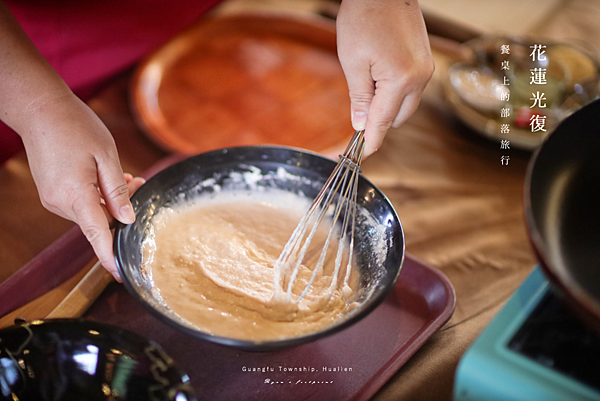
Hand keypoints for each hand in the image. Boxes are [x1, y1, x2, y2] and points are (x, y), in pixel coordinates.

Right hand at [21, 92, 144, 281]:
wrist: (39, 109)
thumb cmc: (75, 127)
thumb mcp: (106, 155)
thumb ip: (117, 190)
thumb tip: (126, 219)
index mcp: (75, 194)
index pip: (97, 234)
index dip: (109, 256)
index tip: (120, 274)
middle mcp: (60, 202)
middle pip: (100, 220)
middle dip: (122, 207)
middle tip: (137, 183)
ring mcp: (52, 199)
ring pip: (92, 211)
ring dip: (112, 199)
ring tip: (125, 176)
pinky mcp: (51, 193)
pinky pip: (81, 203)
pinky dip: (98, 195)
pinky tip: (107, 177)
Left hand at [336, 0, 433, 155]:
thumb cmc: (364, 18)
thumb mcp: (352, 62)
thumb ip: (359, 98)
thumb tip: (361, 125)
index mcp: (401, 81)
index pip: (383, 123)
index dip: (370, 142)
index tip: (361, 156)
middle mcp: (420, 78)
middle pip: (397, 118)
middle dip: (378, 121)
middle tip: (357, 112)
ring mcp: (426, 69)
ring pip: (406, 104)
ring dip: (387, 105)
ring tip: (366, 82)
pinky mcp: (426, 61)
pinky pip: (411, 88)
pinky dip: (395, 91)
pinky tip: (379, 75)